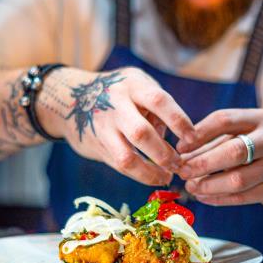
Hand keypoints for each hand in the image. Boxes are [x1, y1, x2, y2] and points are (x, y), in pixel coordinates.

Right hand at [38, 67, 195, 185]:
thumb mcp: (137, 85)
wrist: (70, 100)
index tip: (192, 138)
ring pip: (126, 157)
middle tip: (178, 163)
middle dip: (163, 153)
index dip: (178, 120)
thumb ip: (155, 107)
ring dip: (150, 172)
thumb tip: (173, 138)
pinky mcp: (97, 146)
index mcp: (131, 86)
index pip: (158, 101)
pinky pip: (120, 165)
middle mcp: (115, 106)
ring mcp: (103, 128)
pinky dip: (140, 174)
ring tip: (166, 177)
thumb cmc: (117, 92)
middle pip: (141, 133)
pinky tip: (153, 176)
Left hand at [176, 109, 262, 207]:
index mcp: (258, 119)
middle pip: (233, 152)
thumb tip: (180, 155)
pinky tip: (203, 197)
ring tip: (190, 186)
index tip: (179, 147)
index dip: (198, 134)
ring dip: (208, 185)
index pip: (224, 120)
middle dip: (203, 163)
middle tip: (182, 171)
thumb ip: (209, 141)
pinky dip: (219, 199)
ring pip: (238, 179)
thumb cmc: (254, 142)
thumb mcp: (236, 133)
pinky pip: (243, 197)